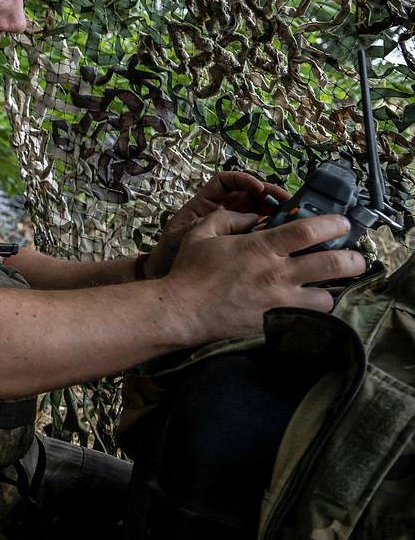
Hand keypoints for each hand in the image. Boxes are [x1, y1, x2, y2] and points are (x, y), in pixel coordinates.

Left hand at [144, 170, 288, 278]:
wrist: (170, 278)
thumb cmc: (172, 253)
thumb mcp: (189, 232)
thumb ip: (213, 224)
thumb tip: (249, 218)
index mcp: (204, 203)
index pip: (227, 182)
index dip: (243, 180)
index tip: (259, 187)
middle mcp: (219, 211)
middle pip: (247, 194)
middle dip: (266, 194)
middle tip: (286, 200)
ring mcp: (230, 226)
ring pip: (256, 211)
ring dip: (273, 210)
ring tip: (290, 215)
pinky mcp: (239, 242)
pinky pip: (257, 231)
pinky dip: (270, 230)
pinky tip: (282, 234)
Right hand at [162, 209, 364, 343]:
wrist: (183, 311)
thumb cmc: (190, 271)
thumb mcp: (202, 233)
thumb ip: (228, 218)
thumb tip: (251, 216)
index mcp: (261, 248)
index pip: (310, 231)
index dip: (333, 224)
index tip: (342, 223)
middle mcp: (277, 274)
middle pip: (333, 265)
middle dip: (353, 259)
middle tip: (356, 258)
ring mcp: (279, 302)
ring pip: (327, 297)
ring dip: (331, 290)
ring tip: (326, 287)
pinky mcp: (276, 323)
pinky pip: (309, 319)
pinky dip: (312, 312)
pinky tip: (307, 307)